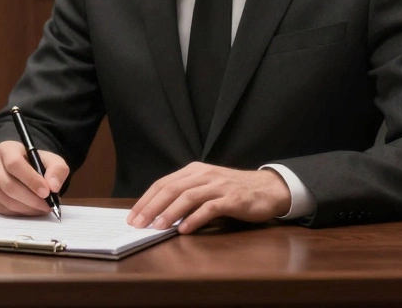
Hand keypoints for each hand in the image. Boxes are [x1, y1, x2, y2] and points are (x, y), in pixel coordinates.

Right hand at [0, 140, 68, 215]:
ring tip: (43, 207)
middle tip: (47, 205)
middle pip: (8, 185)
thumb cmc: (37, 165)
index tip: (46, 192)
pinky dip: (22, 213)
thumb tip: (53, 186)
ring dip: (28, 208)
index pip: (14, 163)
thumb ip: (57, 170)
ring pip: (6, 200)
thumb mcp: (52, 161)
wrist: (25, 171)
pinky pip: (4, 209)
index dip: (30, 179)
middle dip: (31, 198)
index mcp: (6, 149)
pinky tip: (33, 209)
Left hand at [128, 162, 291, 233]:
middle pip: (171, 189)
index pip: (163, 183)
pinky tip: (184, 229)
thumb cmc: (233, 191)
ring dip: (169, 213)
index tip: (133, 216)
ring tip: (157, 227)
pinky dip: (195, 219)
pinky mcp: (233, 199)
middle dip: (151, 207)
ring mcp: (219, 186)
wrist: (268, 189)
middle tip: (138, 224)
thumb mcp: (206, 187)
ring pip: (187, 197)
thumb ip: (186, 196)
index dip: (146, 200)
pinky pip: (210, 208)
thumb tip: (159, 214)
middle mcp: (204, 175)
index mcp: (193, 171)